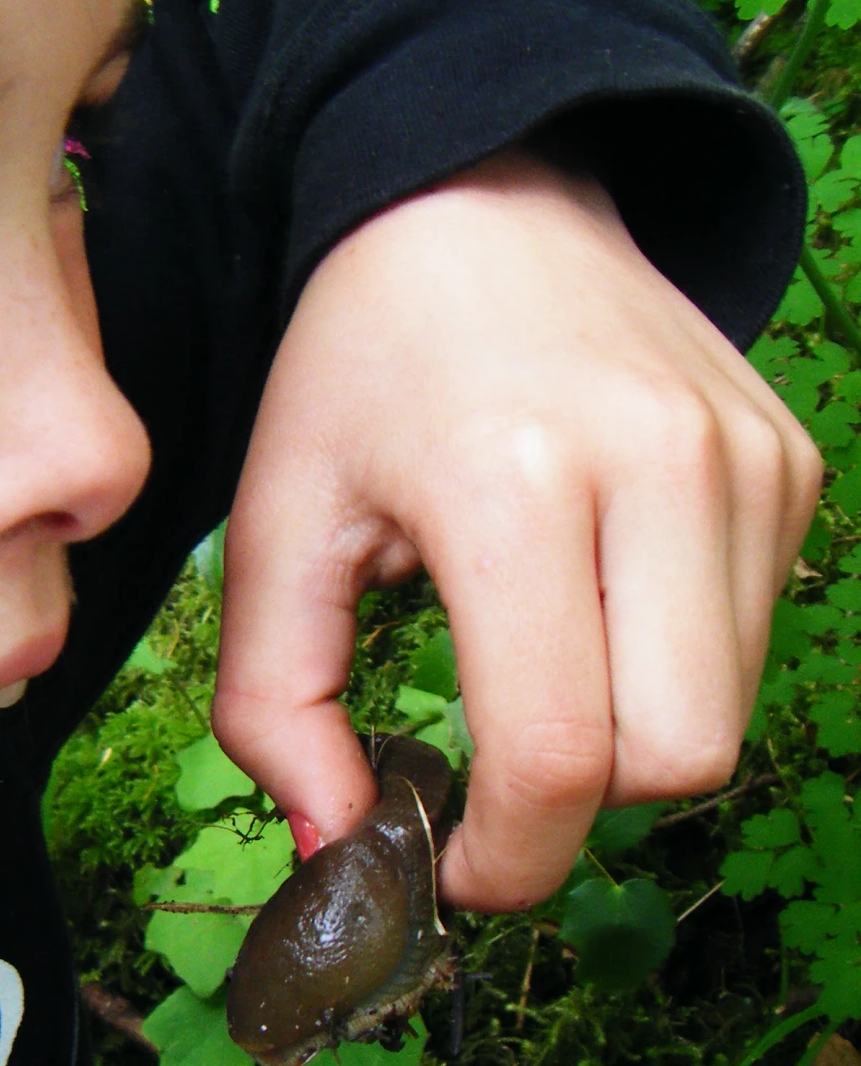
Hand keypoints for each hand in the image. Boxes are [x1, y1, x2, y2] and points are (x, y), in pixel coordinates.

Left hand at [210, 150, 822, 910]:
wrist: (483, 200)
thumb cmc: (360, 365)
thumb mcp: (273, 522)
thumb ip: (275, 702)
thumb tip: (344, 846)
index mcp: (510, 484)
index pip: (561, 754)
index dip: (511, 857)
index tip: (453, 864)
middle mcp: (660, 467)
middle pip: (675, 760)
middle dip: (579, 806)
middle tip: (496, 772)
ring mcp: (748, 462)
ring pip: (724, 715)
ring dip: (628, 738)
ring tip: (539, 666)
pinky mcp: (791, 462)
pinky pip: (751, 638)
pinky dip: (672, 664)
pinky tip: (597, 595)